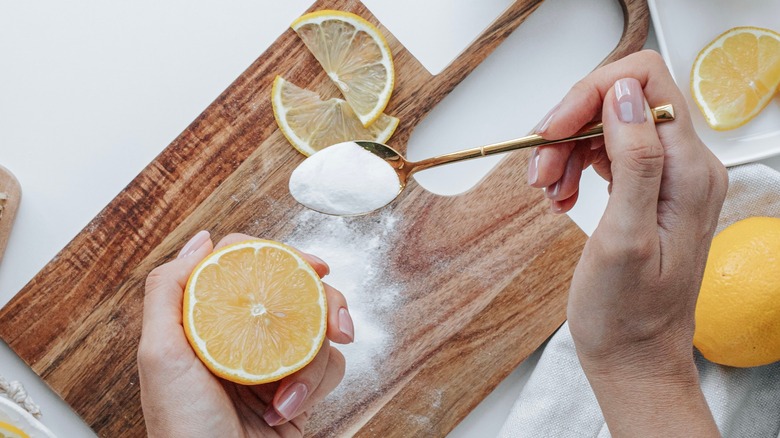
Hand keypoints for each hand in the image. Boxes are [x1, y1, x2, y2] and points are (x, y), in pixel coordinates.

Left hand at [138, 231, 353, 436]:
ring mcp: (273, 360)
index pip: (249, 266)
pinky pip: (330, 368)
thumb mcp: (159, 354)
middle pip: (294, 290)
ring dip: (313, 362)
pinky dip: (316, 387)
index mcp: (210, 318)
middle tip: (336, 325)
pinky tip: (288, 408)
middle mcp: (243, 334)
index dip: (283, 257)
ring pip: (318, 329)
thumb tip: (203, 239)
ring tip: (287, 393)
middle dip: (322, 306)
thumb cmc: (182, 427)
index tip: (314, 266)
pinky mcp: (298, 389)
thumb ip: (168, 291)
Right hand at [529, 50, 725, 435]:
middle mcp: (687, 167)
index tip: (552, 129)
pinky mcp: (647, 192)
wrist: (634, 357)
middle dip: (570, 128)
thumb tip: (625, 93)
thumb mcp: (625, 238)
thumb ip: (634, 161)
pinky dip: (573, 168)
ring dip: (565, 151)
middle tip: (540, 171)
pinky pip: (605, 155)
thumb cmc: (627, 314)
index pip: (646, 84)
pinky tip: (560, 198)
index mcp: (689, 172)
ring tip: (547, 191)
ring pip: (607, 128)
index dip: (592, 94)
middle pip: (621, 103)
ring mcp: (668, 179)